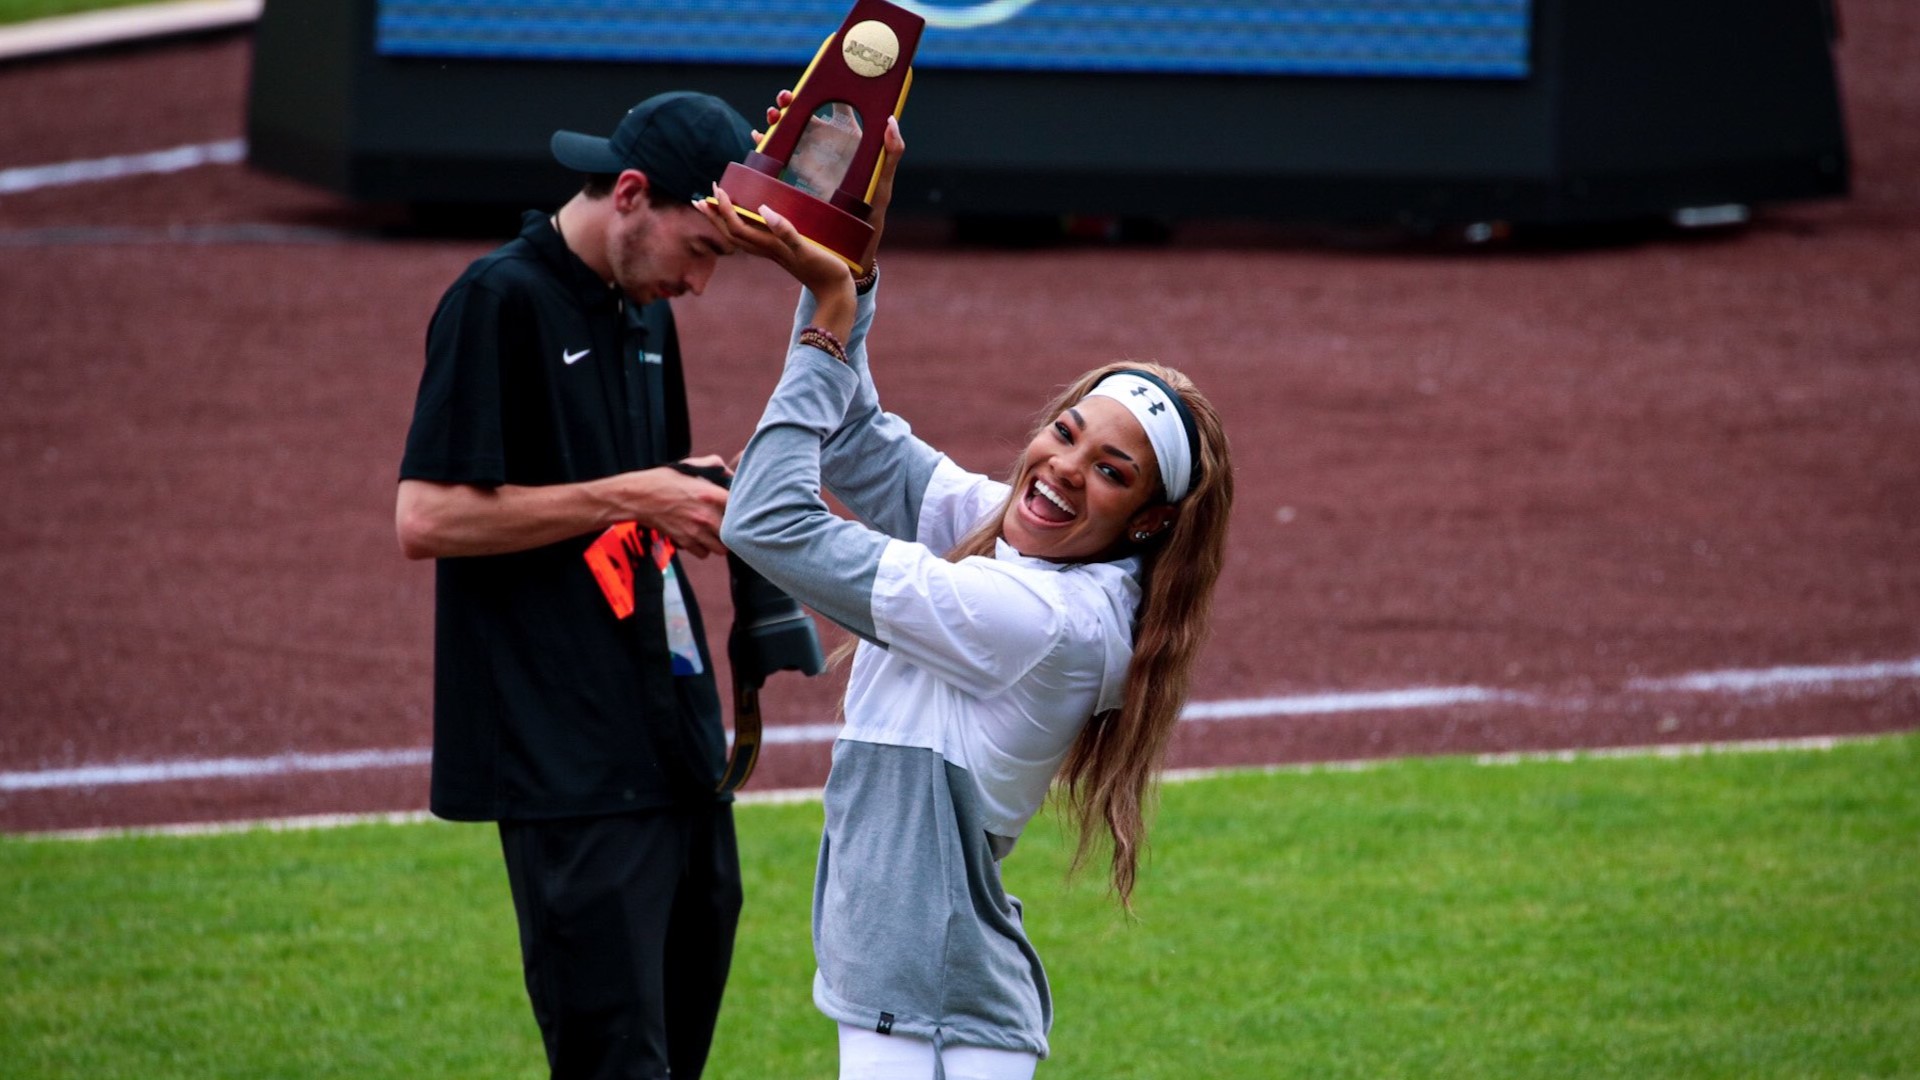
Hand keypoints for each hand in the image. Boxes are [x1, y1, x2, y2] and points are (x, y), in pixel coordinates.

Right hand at [596, 461, 729, 557]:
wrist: (639, 497)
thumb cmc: (664, 480)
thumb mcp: (691, 466)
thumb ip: (714, 466)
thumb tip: (730, 474)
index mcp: (711, 494)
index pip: (741, 508)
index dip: (742, 509)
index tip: (737, 508)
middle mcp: (707, 516)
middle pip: (734, 534)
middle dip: (732, 530)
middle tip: (726, 524)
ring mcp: (696, 531)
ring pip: (721, 549)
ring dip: (719, 543)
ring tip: (714, 534)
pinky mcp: (685, 542)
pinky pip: (704, 554)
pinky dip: (703, 549)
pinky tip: (700, 539)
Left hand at [699, 182, 855, 338]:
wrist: (835, 294)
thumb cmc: (825, 270)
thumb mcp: (807, 248)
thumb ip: (786, 231)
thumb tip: (763, 209)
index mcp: (770, 246)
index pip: (737, 226)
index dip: (724, 208)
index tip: (717, 189)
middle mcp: (768, 250)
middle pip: (732, 234)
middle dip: (715, 216)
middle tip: (701, 198)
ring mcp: (774, 254)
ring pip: (741, 238)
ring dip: (725, 223)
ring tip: (715, 208)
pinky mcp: (784, 254)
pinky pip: (756, 239)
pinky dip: (746, 228)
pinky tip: (750, 221)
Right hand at [757, 90, 906, 273]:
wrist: (850, 241)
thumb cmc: (872, 210)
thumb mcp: (883, 184)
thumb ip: (891, 154)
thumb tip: (891, 121)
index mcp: (848, 138)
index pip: (833, 106)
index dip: (819, 92)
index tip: (807, 88)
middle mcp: (828, 143)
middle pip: (804, 113)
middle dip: (789, 103)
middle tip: (782, 100)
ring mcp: (810, 156)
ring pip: (788, 130)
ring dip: (775, 120)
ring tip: (770, 118)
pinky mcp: (796, 172)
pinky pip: (777, 153)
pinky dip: (765, 143)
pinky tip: (757, 137)